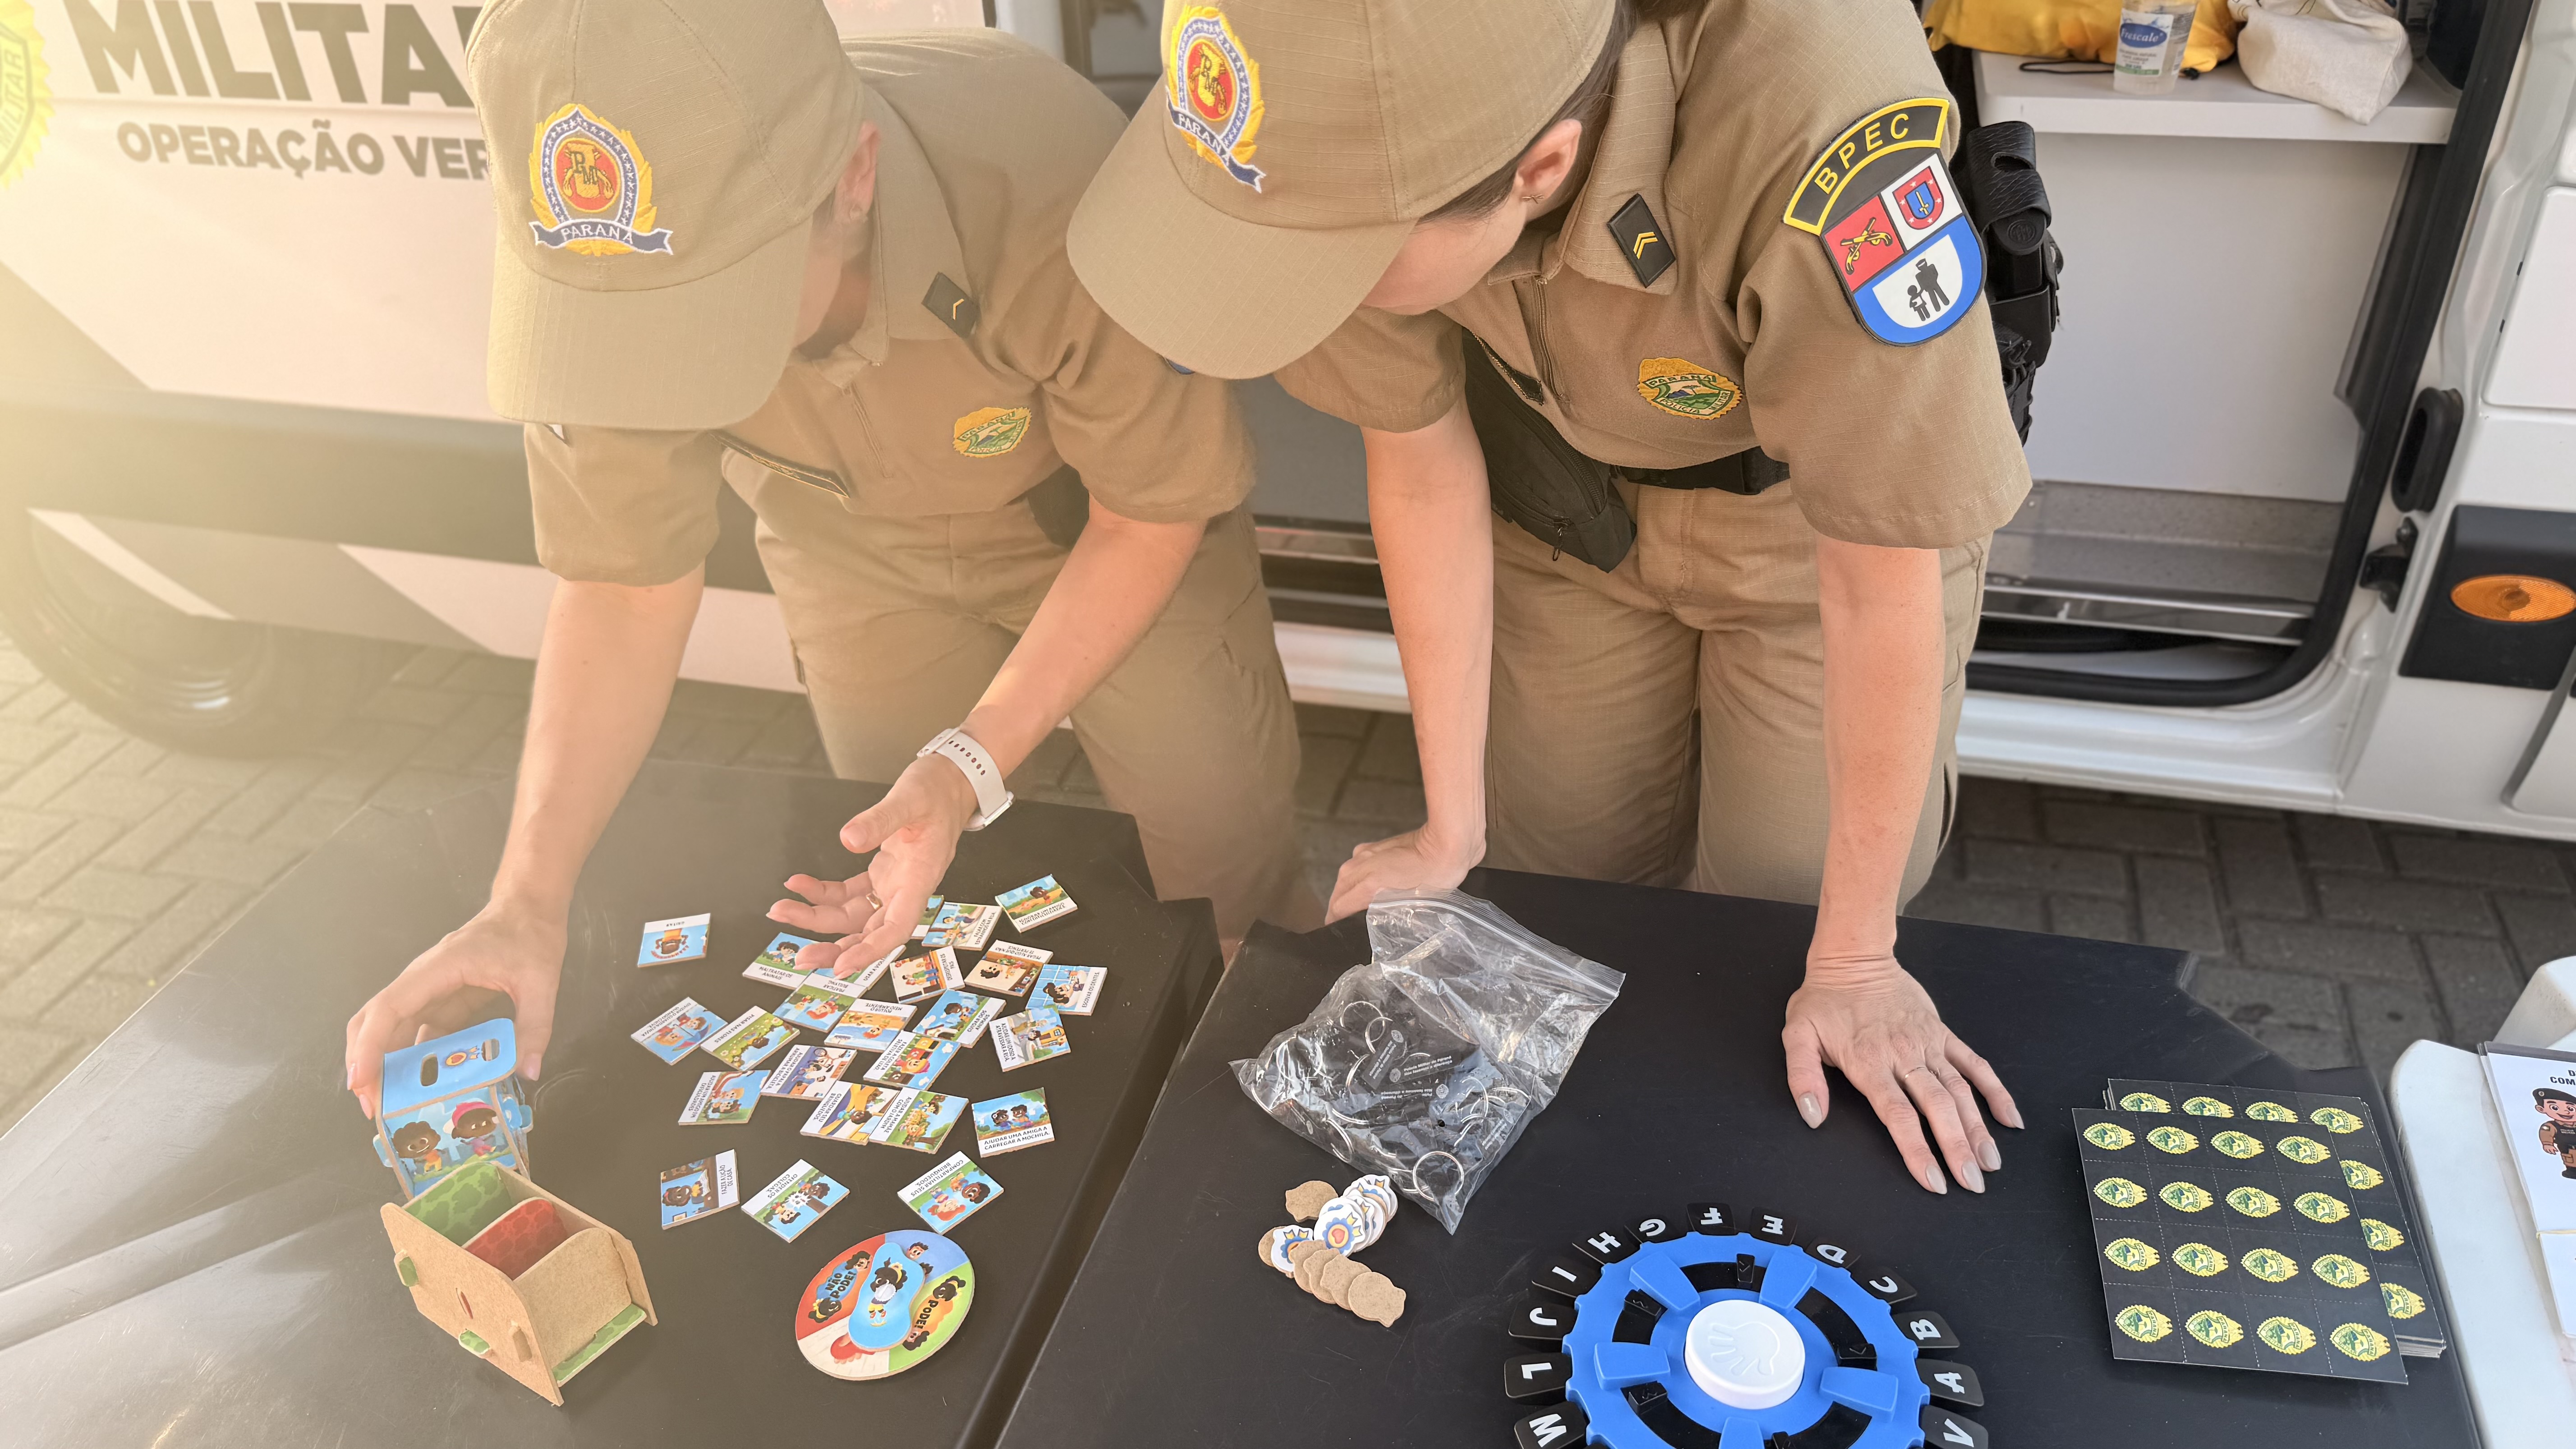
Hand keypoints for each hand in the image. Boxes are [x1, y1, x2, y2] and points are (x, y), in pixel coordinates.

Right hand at [345, 902, 566, 1118]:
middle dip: (366, 1062)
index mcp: (439, 968)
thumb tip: (528, 1070)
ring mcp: (430, 989)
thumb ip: (535, 1026)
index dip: (369, 1046)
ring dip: (387, 1064)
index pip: (389, 1008)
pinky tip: (423, 1086)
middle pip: (376, 1020)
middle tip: (372, 1106)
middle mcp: (424, 979)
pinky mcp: (443, 999)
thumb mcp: (541, 981)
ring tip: (390, 1105)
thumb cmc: (529, 935)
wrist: (530, 907)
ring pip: (394, 1028)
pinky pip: (420, 1031)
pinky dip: (416, 1059)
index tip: (360, 1081)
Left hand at [770, 755, 977, 973]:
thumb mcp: (909, 798)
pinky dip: (822, 893)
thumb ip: (880, 819)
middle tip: (800, 956)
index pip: (897, 927)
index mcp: (920, 879)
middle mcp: (906, 889)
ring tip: (783, 910)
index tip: (842, 965)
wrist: (950, 781)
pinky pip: (848, 894)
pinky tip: (800, 884)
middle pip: (869, 931)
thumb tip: (848, 839)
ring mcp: (893, 884)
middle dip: (834, 947)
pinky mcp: (881, 873)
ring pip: (853, 916)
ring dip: (818, 919)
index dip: (870, 950)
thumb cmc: (938, 791)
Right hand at [1325, 824, 1482, 922]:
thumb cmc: (1436, 875)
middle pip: (1338, 894)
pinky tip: (1375, 890)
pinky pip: (1359, 869)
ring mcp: (1365, 853)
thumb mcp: (1409, 904)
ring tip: (1360, 912)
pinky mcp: (1376, 848)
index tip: (1340, 937)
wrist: (1450, 844)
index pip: (1337, 909)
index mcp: (1364, 882)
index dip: (1337, 925)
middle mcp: (1358, 865)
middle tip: (1350, 929)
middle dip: (1339, 911)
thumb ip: (1380, 914)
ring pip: (1347, 880)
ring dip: (1350, 895)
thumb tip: (1366, 925)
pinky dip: (1361, 881)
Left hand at [1781, 956, 2021, 1193]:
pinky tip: (2009, 1118)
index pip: (1898, 1115)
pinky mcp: (1942, 1033)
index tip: (1933, 1180)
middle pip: (1937, 1108)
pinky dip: (1995, 1090)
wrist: (1853, 959)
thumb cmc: (1824, 1000)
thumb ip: (1803, 1077)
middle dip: (1957, 1148)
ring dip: (1978, 1128)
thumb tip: (1813, 1115)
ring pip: (1960, 1090)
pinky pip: (1974, 1064)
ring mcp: (1928, 1044)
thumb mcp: (1797, 1035)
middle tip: (1972, 1183)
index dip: (1917, 1150)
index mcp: (1869, 1063)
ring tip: (1990, 1162)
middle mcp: (1903, 1056)